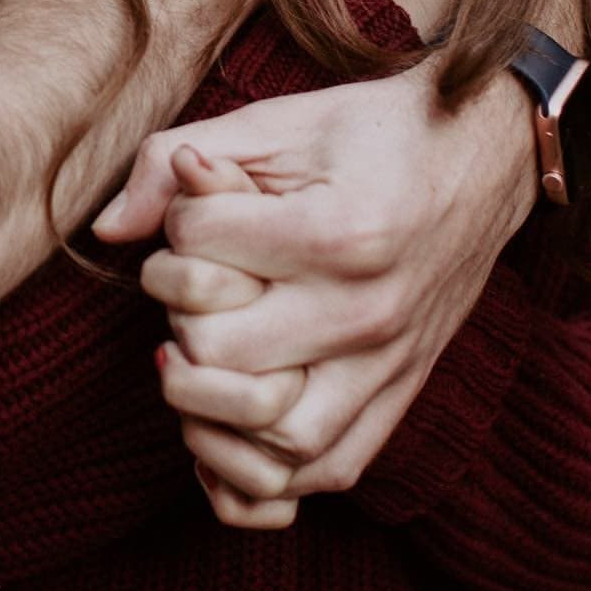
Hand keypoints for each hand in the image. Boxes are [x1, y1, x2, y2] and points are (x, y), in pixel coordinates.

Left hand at [95, 61, 537, 522]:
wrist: (483, 155)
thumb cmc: (370, 132)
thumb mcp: (274, 121)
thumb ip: (173, 158)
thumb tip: (107, 230)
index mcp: (339, 232)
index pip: (199, 247)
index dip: (179, 220)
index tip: (201, 202)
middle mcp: (368, 311)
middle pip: (220, 349)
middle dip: (179, 308)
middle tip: (188, 279)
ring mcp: (390, 364)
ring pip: (274, 436)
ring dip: (207, 407)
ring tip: (189, 358)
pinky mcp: (400, 394)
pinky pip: (326, 470)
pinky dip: (265, 470)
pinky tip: (224, 429)